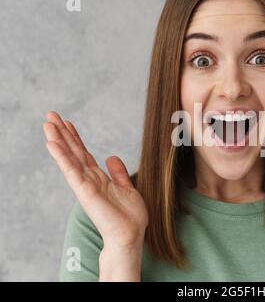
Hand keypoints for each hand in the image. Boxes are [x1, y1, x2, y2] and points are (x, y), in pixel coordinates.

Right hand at [43, 111, 147, 248]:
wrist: (130, 235)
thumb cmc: (129, 217)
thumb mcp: (127, 188)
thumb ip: (118, 173)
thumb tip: (111, 156)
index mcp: (99, 178)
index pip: (83, 154)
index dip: (76, 138)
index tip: (67, 122)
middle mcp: (89, 180)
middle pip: (73, 152)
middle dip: (62, 134)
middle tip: (50, 115)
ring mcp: (85, 185)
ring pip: (69, 158)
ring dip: (58, 141)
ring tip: (47, 124)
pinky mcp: (85, 192)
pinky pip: (71, 171)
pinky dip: (62, 157)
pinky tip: (52, 144)